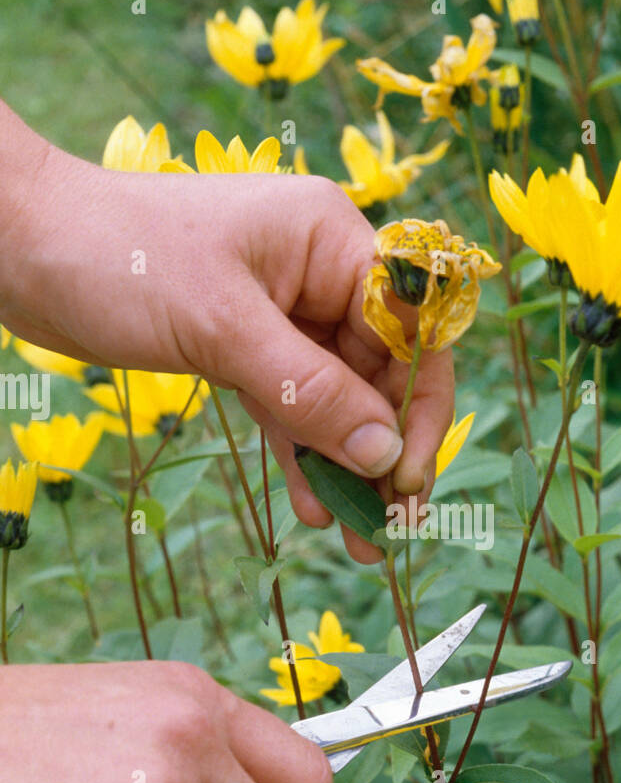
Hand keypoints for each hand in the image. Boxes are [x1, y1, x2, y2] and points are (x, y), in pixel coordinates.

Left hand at [0, 105, 453, 561]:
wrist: (24, 247)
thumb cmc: (118, 258)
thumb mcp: (222, 329)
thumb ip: (309, 392)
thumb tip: (384, 455)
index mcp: (331, 242)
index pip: (411, 328)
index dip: (420, 406)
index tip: (408, 479)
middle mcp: (319, 273)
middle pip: (381, 371)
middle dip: (387, 451)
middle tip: (392, 529)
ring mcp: (284, 311)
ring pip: (338, 398)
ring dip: (348, 466)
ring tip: (362, 540)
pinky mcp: (245, 344)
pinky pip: (291, 406)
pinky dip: (303, 453)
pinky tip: (315, 506)